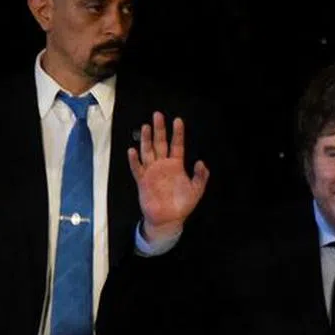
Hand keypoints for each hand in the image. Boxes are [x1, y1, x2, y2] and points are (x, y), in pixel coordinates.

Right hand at [128, 112, 209, 242]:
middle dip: (159, 129)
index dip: (177, 133)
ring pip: (148, 151)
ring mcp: (152, 172)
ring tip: (145, 126)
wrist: (168, 219)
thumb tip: (202, 162)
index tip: (178, 120)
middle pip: (160, 143)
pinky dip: (134, 160)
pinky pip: (137, 168)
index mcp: (176, 165)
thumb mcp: (196, 190)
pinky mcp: (143, 181)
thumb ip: (200, 177)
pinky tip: (132, 151)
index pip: (177, 145)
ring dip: (146, 140)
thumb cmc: (182, 205)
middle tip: (158, 115)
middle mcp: (163, 165)